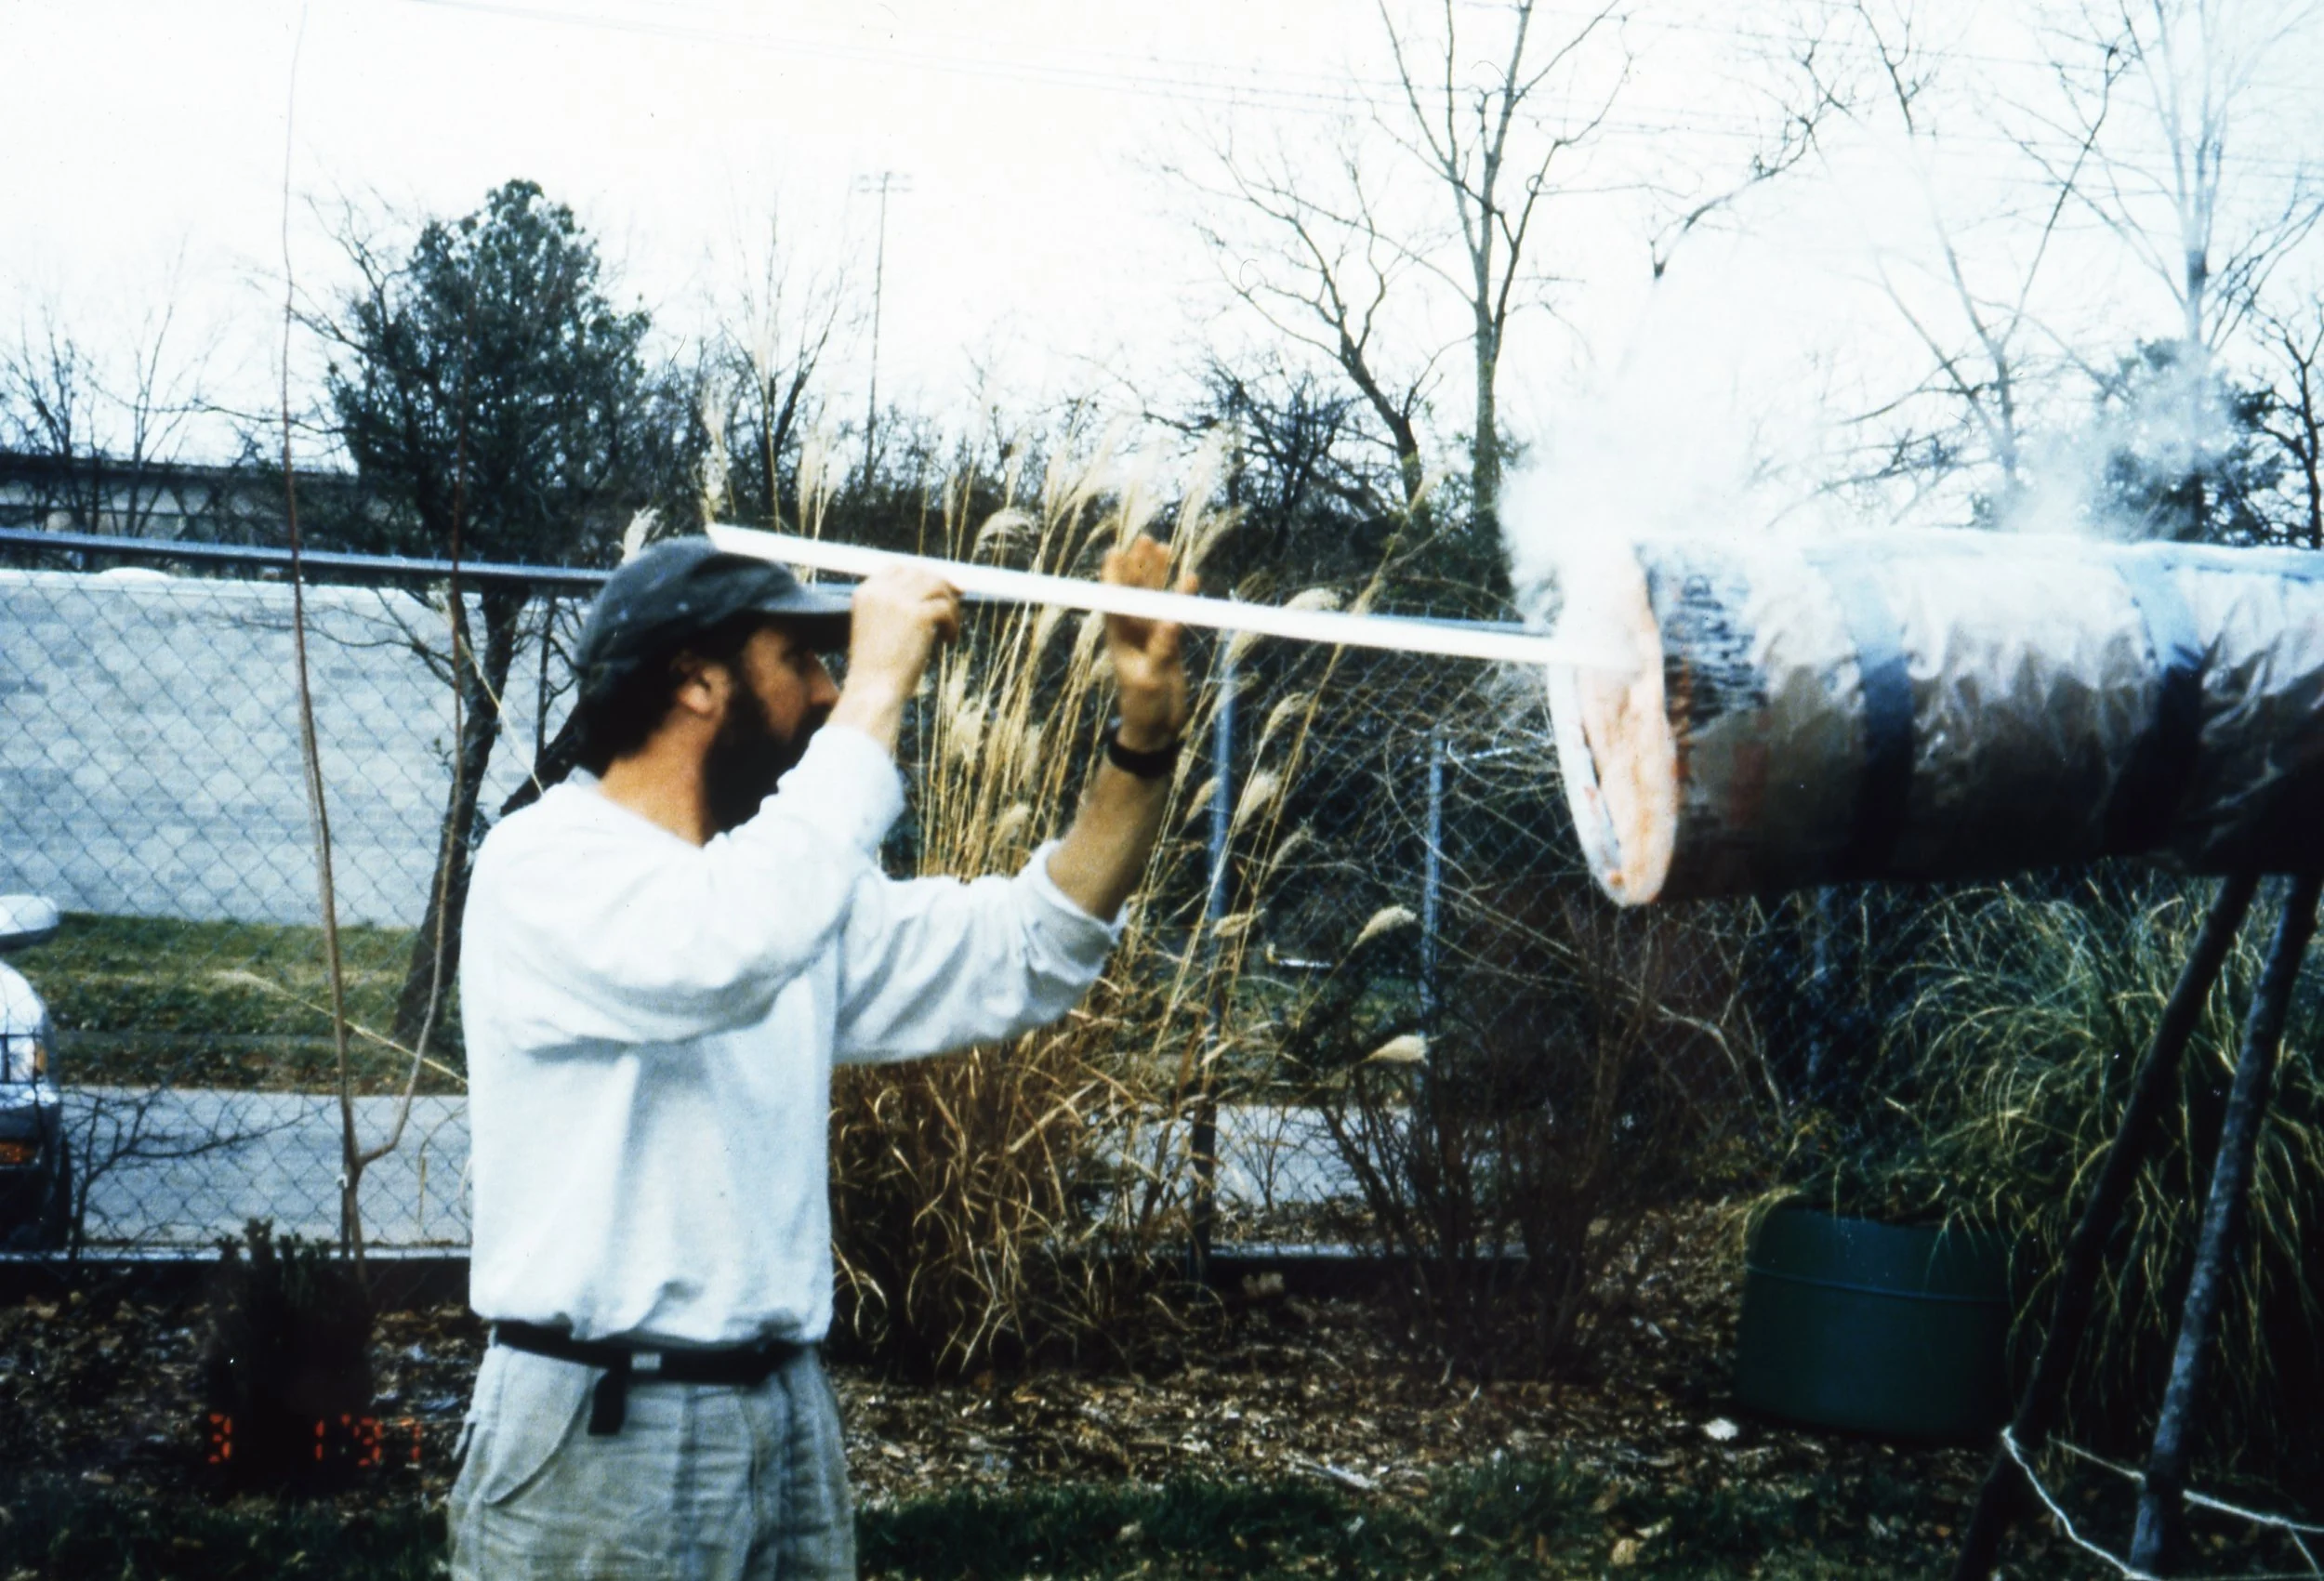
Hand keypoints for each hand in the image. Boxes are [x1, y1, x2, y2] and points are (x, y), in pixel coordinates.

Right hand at [829, 566, 958, 752]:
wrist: (874, 690)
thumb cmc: (878, 667)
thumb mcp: (880, 629)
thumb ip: (898, 606)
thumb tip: (936, 589)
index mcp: (866, 592)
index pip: (898, 568)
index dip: (921, 574)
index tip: (939, 588)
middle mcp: (881, 591)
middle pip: (921, 573)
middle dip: (942, 585)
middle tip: (956, 600)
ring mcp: (900, 601)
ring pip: (938, 587)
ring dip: (950, 606)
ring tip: (949, 630)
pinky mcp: (919, 615)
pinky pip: (946, 608)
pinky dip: (953, 624)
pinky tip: (948, 641)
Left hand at [1101, 537, 1193, 750]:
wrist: (1157, 729)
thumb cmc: (1145, 708)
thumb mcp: (1151, 680)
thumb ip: (1161, 650)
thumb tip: (1171, 621)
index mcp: (1119, 639)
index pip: (1113, 601)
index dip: (1113, 576)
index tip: (1116, 552)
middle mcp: (1132, 633)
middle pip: (1133, 591)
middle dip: (1138, 566)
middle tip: (1145, 540)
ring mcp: (1151, 636)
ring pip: (1153, 598)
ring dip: (1157, 575)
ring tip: (1163, 548)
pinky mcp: (1168, 642)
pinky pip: (1174, 612)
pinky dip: (1181, 597)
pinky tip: (1190, 579)